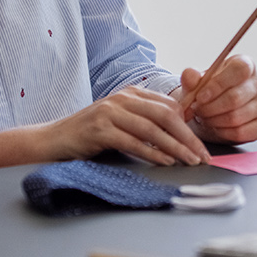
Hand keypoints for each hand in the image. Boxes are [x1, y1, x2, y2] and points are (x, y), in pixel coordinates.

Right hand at [0, 86, 209, 168]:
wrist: (54, 140)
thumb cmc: (92, 135)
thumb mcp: (122, 122)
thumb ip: (146, 123)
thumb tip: (181, 135)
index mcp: (132, 94)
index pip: (170, 107)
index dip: (190, 126)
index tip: (203, 146)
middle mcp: (123, 98)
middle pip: (166, 116)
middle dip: (188, 137)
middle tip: (203, 157)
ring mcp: (110, 112)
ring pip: (152, 129)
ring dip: (175, 147)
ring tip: (190, 161)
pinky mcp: (100, 129)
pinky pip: (133, 141)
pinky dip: (152, 152)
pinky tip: (165, 162)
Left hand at [178, 55, 256, 144]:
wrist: (213, 111)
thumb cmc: (207, 93)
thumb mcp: (195, 84)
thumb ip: (191, 79)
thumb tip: (190, 74)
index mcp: (244, 64)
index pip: (239, 70)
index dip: (218, 84)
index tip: (200, 97)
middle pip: (236, 97)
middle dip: (211, 108)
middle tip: (198, 110)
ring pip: (237, 117)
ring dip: (215, 121)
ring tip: (205, 118)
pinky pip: (242, 132)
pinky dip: (224, 133)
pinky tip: (217, 127)